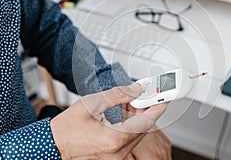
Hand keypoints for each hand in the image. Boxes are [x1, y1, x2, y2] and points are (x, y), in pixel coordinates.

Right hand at [50, 84, 167, 158]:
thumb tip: (136, 90)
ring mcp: (117, 157)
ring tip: (135, 100)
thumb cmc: (66, 128)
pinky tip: (127, 111)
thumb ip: (117, 95)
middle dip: (148, 109)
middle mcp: (118, 152)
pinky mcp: (114, 157)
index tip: (165, 96)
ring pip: (138, 134)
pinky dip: (132, 125)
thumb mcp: (91, 104)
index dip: (158, 107)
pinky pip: (129, 139)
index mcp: (114, 139)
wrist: (53, 145)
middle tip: (150, 93)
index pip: (147, 122)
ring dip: (140, 116)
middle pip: (144, 128)